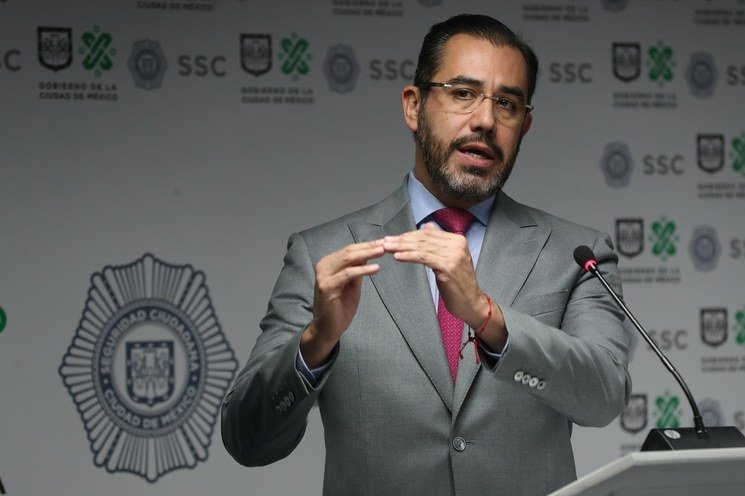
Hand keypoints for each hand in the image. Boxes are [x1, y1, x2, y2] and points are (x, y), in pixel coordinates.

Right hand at [301, 239, 384, 366]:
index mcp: (328, 263)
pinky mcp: (327, 286)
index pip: (349, 250)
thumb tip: (368, 256)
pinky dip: (363, 270)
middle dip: (369, 247)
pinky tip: (376, 268)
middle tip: (386, 244)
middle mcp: (323, 266)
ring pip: (348, 259)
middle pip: (349, 251)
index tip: (383, 242)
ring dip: (367, 254)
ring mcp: (323, 276)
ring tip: (383, 251)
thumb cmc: (340, 308)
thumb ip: (357, 270)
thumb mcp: (351, 285)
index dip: (367, 245)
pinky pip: (348, 274)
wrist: (328, 328)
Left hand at [383, 224, 506, 350]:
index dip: (409, 235)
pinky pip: (424, 258)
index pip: (428, 234)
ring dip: (402, 247)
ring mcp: (454, 255)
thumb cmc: (458, 283)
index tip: (393, 238)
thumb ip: (439, 242)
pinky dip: (409, 256)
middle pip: (423, 239)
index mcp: (458, 240)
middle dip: (402, 240)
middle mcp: (457, 245)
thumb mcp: (450, 259)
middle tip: (385, 242)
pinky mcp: (448, 267)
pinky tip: (398, 256)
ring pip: (422, 247)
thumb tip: (427, 226)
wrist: (471, 303)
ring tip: (387, 248)